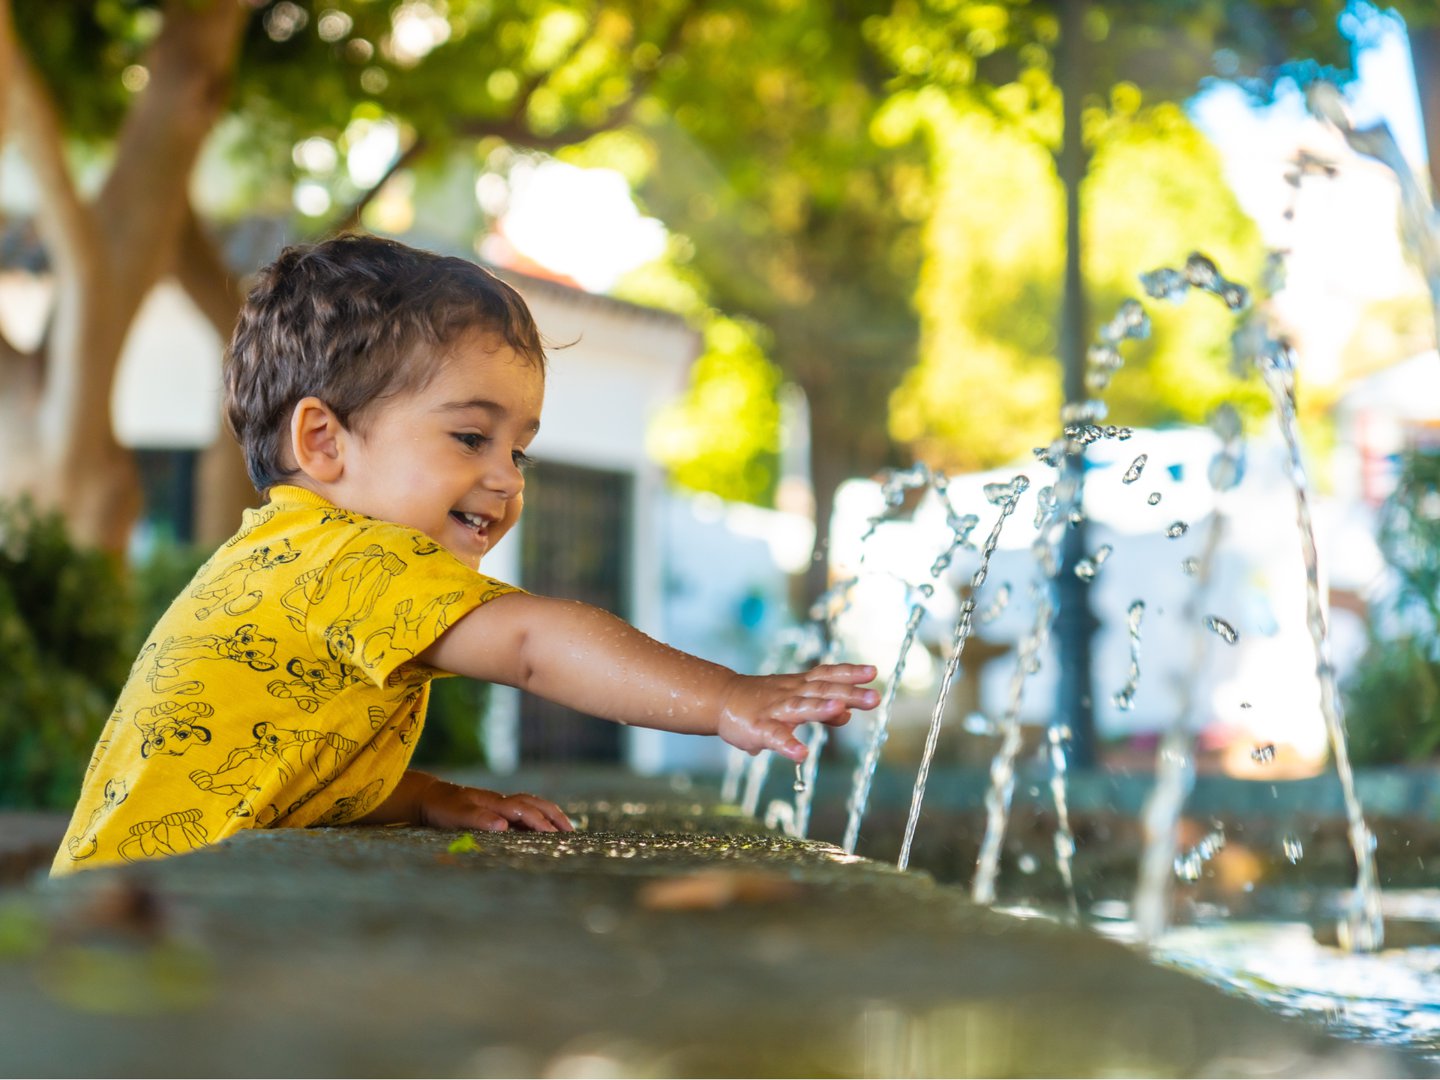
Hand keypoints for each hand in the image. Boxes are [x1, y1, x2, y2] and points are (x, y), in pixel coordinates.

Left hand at [417, 779, 573, 832]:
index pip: (524, 810)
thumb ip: (478, 818)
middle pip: (536, 804)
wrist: (429, 797)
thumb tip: (503, 825)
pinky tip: (543, 829)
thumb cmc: (442, 808)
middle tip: (571, 832)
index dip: (540, 822)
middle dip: (555, 817)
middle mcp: (502, 801)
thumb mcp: (455, 815)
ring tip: (565, 829)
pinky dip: (539, 817)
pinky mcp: (498, 810)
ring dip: (550, 815)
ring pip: (533, 805)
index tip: (554, 836)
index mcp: (494, 802)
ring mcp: (501, 804)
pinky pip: (525, 811)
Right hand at [716, 663, 878, 761]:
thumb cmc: (762, 700)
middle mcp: (790, 693)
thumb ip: (822, 708)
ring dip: (821, 708)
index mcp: (799, 685)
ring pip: (801, 707)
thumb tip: (848, 714)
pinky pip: (775, 737)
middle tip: (875, 697)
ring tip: (841, 709)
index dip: (849, 672)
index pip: (827, 675)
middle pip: (822, 690)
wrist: (721, 699)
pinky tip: (801, 754)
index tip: (873, 671)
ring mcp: (775, 710)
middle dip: (849, 693)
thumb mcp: (794, 700)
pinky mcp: (759, 729)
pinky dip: (788, 745)